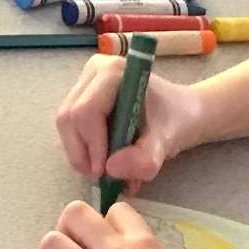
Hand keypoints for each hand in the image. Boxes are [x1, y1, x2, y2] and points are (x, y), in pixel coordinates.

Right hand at [56, 56, 208, 184]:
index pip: (86, 112)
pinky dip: (84, 149)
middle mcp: (95, 70)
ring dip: (82, 154)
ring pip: (66, 125)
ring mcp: (85, 81)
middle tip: (103, 177)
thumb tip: (110, 168)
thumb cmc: (176, 121)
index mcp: (114, 73)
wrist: (181, 112)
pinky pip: (70, 127)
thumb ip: (143, 158)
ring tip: (107, 169)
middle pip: (69, 118)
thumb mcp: (165, 143)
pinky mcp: (81, 94)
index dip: (92, 146)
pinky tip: (104, 158)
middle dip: (83, 153)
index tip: (105, 173)